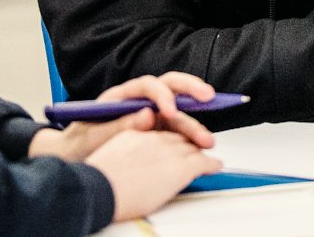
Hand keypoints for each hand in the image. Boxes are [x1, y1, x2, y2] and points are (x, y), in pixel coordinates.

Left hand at [28, 72, 218, 160]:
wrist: (72, 160)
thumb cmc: (78, 145)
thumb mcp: (91, 136)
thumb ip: (118, 125)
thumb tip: (147, 115)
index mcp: (121, 96)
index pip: (148, 85)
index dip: (162, 95)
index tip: (170, 111)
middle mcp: (139, 101)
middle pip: (170, 86)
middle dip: (191, 89)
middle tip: (208, 97)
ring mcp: (149, 115)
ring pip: (178, 111)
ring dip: (195, 122)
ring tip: (207, 140)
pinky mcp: (155, 131)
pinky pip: (176, 129)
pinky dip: (189, 137)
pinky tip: (199, 147)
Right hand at [89, 130, 220, 222]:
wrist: (98, 190)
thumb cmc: (99, 178)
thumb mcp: (109, 149)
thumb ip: (128, 137)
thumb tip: (146, 124)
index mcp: (137, 132)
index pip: (162, 130)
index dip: (173, 134)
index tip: (178, 140)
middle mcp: (154, 137)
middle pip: (179, 135)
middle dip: (190, 138)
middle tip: (200, 144)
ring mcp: (169, 150)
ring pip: (192, 146)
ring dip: (201, 149)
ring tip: (208, 155)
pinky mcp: (180, 166)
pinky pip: (202, 161)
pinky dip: (211, 163)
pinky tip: (215, 165)